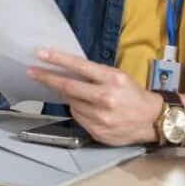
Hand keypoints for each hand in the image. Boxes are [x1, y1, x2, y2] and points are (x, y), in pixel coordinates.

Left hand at [26, 49, 161, 145]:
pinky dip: (76, 109)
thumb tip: (69, 70)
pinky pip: (77, 116)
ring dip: (65, 95)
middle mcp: (105, 98)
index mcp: (112, 80)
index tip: (42, 54)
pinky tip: (85, 106)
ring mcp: (100, 117)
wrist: (151, 120)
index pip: (79, 67)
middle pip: (68, 87)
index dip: (58, 60)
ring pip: (71, 103)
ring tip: (69, 91)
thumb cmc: (133, 94)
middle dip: (47, 78)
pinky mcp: (97, 131)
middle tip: (32, 72)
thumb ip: (95, 74)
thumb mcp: (118, 76)